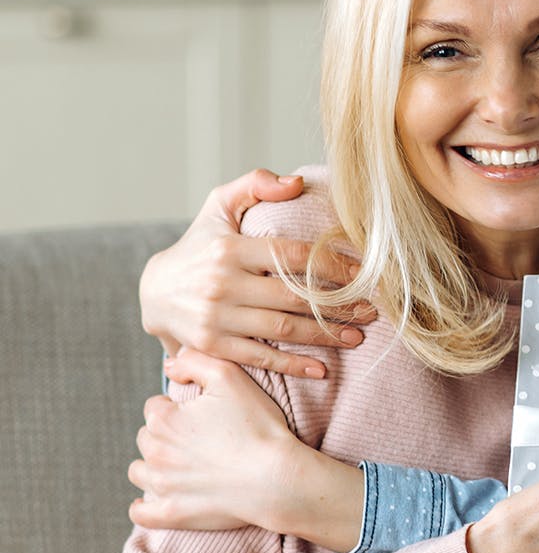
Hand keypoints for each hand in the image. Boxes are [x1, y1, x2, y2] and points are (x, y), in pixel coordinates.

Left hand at [129, 350, 364, 552]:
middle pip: (147, 438)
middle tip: (198, 438)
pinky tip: (158, 498)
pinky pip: (142, 513)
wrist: (277, 477)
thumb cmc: (258, 426)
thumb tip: (170, 365)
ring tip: (182, 464)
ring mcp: (162, 486)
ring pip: (140, 471)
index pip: (155, 407)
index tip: (201, 415)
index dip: (177, 407)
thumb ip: (194, 361)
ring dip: (154, 465)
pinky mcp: (172, 514)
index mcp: (164, 420)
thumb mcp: (230, 377)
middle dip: (166, 435)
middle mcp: (155, 452)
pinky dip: (146, 506)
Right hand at [139, 168, 376, 377]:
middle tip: (371, 310)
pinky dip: (293, 366)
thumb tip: (297, 183)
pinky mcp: (212, 346)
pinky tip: (322, 369)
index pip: (294, 256)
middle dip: (339, 305)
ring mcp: (215, 317)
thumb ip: (255, 184)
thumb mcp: (219, 206)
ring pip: (282, 328)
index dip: (333, 265)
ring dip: (325, 335)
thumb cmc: (199, 244)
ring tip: (357, 336)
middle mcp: (222, 283)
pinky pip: (260, 358)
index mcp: (230, 248)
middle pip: (294, 296)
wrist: (153, 292)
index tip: (364, 274)